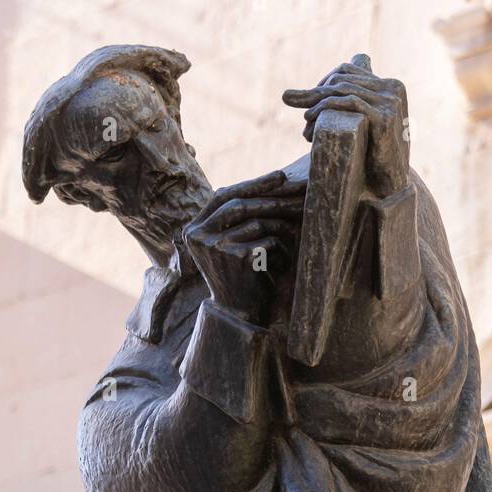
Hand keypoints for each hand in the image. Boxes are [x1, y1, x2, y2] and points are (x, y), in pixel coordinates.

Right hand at [183, 171, 304, 325]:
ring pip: (255, 222)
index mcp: (194, 230)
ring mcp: (216, 248)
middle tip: (298, 191)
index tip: (280, 176)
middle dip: (271, 197)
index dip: (253, 184)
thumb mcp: (230, 244)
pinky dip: (279, 250)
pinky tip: (281, 263)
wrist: (239, 315)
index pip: (222, 195)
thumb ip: (235, 218)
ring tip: (293, 233)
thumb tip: (268, 181)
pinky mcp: (236, 260)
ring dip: (279, 227)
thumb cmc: (240, 277)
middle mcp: (199, 237)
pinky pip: (266, 242)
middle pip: (238, 205)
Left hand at [282, 54, 409, 197]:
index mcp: (390, 85)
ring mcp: (391, 102)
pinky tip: (312, 118)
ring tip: (304, 118)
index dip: (323, 80)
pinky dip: (326, 107)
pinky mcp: (384, 118)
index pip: (348, 69)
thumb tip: (296, 93)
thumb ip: (344, 104)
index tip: (308, 98)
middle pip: (343, 79)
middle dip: (315, 92)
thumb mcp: (360, 123)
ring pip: (343, 90)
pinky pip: (350, 103)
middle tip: (293, 102)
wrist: (391, 184)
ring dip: (317, 102)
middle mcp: (393, 89)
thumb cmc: (372, 156)